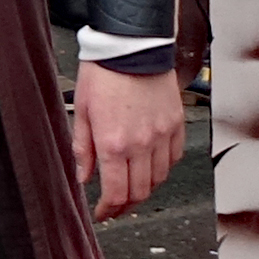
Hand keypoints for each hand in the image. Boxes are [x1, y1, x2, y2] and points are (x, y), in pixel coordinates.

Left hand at [75, 63, 184, 221]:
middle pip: (140, 193)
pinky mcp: (176, 124)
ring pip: (159, 178)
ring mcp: (162, 135)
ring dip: (145, 188)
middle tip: (116, 206)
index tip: (103, 213)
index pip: (116, 193)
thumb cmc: (104, 72)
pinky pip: (174, 157)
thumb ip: (82, 149)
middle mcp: (141, 144)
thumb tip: (84, 176)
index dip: (109, 211)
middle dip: (126, 205)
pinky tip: (151, 164)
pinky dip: (163, 168)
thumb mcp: (82, 111)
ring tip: (132, 186)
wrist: (133, 45)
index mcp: (113, 143)